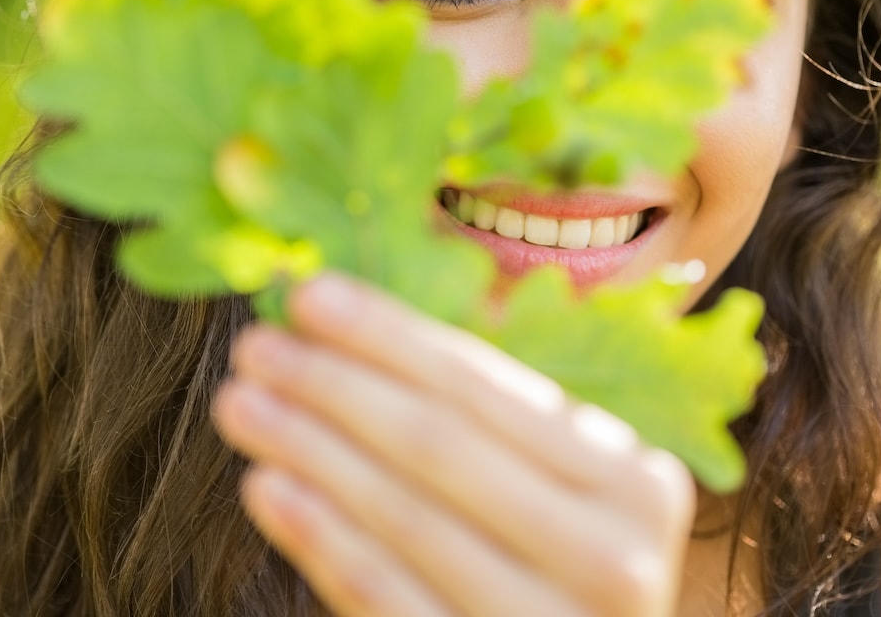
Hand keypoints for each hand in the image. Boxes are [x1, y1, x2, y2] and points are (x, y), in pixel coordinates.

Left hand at [212, 274, 695, 616]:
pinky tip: (264, 486)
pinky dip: (319, 537)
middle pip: (441, 445)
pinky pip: (385, 598)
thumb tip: (352, 312)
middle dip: (335, 383)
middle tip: (255, 345)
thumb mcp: (560, 485)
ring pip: (406, 517)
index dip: (389, 334)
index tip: (308, 293)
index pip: (489, 387)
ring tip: (241, 403)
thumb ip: (488, 410)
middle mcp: (615, 557)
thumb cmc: (554, 565)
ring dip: (309, 448)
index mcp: (639, 481)